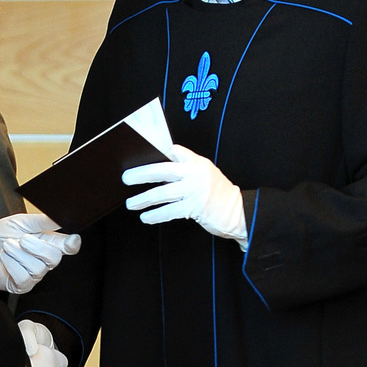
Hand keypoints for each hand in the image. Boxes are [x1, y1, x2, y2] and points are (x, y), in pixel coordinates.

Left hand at [0, 213, 81, 293]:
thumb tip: (58, 215)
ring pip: (37, 267)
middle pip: (55, 257)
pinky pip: (23, 277)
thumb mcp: (20, 222)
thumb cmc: (1, 237)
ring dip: (17, 253)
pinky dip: (11, 264)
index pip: (69, 246)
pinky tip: (5, 259)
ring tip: (8, 246)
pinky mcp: (23, 285)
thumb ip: (41, 221)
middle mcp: (45, 260)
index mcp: (48, 242)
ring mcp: (35, 275)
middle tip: (22, 239)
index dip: (72, 244)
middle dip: (36, 246)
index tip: (71, 240)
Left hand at [122, 144, 248, 248]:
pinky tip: (146, 217)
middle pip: (162, 170)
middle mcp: (195, 173)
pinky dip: (156, 215)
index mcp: (197, 162)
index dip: (156, 150)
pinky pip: (169, 210)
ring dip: (143, 198)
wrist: (240, 212)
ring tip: (131, 203)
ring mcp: (195, 190)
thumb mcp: (205, 174)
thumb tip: (158, 171)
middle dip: (141, 173)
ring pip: (162, 192)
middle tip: (126, 177)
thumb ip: (186, 170)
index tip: (139, 150)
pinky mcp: (195, 207)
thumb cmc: (218, 193)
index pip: (174, 151)